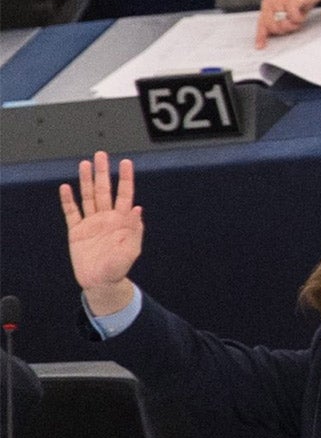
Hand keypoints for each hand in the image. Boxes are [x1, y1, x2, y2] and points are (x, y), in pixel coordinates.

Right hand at [59, 151, 143, 316]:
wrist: (101, 282)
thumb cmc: (119, 268)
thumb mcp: (131, 251)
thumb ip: (135, 231)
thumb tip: (138, 209)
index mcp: (122, 221)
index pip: (125, 194)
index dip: (125, 178)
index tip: (126, 162)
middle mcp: (106, 218)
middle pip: (103, 190)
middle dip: (102, 173)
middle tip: (101, 155)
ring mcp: (91, 223)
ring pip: (87, 197)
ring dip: (85, 181)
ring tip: (84, 164)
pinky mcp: (77, 232)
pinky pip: (71, 213)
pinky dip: (68, 201)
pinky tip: (66, 188)